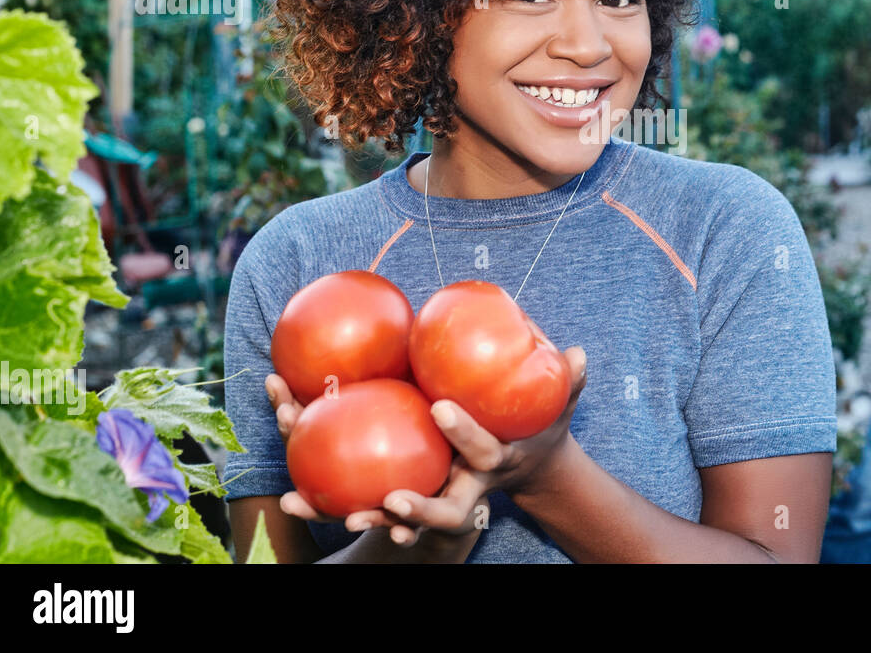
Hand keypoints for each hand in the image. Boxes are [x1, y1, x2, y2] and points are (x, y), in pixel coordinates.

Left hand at [266, 347, 587, 545]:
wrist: (523, 473)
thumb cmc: (536, 430)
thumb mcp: (557, 409)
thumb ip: (567, 383)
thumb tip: (580, 354)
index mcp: (493, 464)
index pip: (480, 448)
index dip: (463, 431)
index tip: (440, 408)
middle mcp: (462, 489)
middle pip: (439, 510)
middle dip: (415, 508)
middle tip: (387, 498)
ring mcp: (434, 499)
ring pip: (393, 517)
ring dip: (354, 515)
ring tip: (310, 504)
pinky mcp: (407, 497)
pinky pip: (367, 502)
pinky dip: (330, 504)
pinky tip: (291, 495)